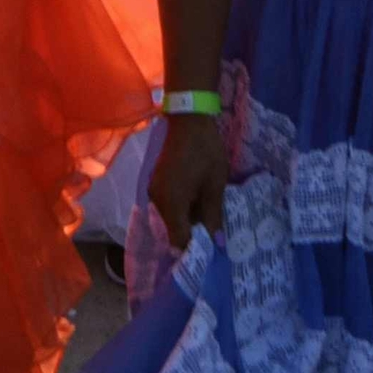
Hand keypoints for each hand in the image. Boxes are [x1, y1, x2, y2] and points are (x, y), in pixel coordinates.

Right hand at [148, 106, 228, 245]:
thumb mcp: (214, 185)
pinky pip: (170, 204)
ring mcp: (155, 190)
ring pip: (172, 217)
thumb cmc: (205, 152)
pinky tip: (199, 198)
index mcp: (171, 203)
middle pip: (174, 230)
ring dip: (189, 218)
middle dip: (193, 234)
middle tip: (216, 232)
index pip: (179, 241)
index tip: (211, 253)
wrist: (188, 120)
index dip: (194, 250)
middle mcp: (157, 201)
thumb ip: (213, 216)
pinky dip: (183, 206)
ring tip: (210, 212)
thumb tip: (217, 243)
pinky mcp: (157, 183)